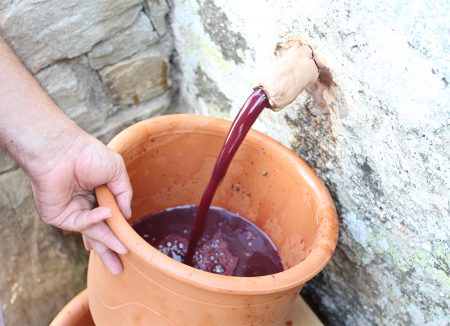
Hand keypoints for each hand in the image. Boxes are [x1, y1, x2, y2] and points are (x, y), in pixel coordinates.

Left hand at [29, 132, 131, 274]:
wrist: (62, 150)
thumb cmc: (88, 154)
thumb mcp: (117, 172)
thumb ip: (124, 194)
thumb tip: (127, 216)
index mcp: (96, 195)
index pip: (108, 218)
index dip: (117, 230)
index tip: (128, 243)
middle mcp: (84, 206)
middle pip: (99, 232)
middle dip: (111, 249)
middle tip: (120, 267)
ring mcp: (71, 212)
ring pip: (91, 233)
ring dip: (106, 243)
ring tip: (121, 254)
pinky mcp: (59, 216)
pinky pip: (81, 224)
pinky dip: (94, 220)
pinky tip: (106, 213)